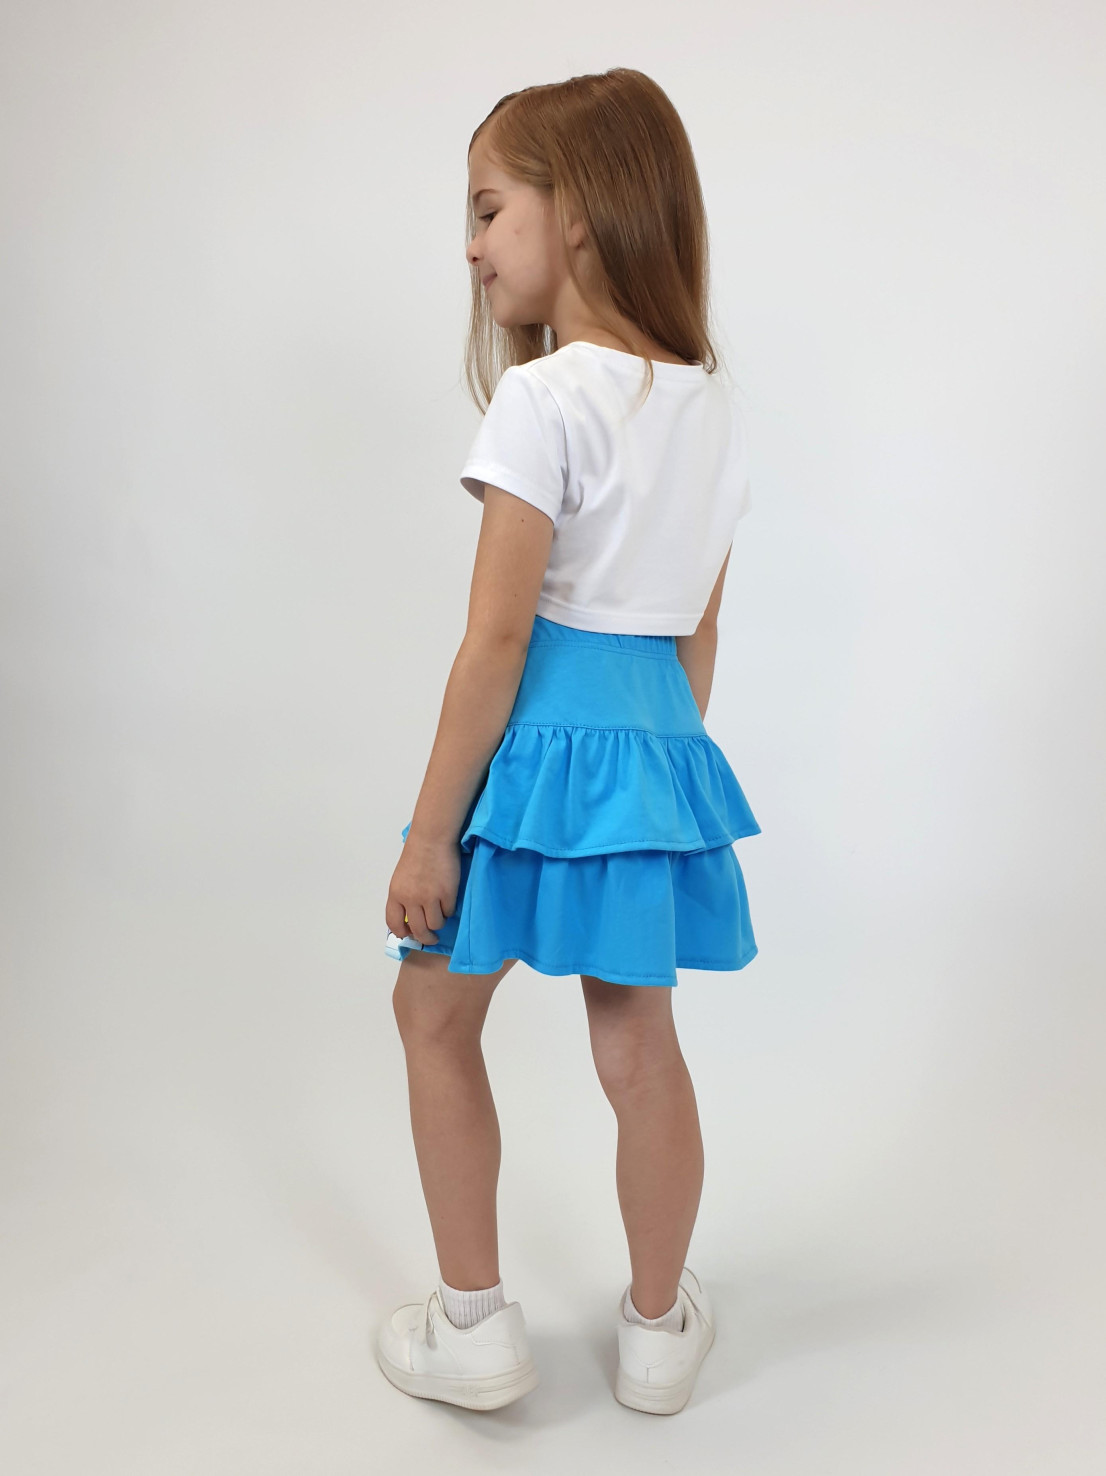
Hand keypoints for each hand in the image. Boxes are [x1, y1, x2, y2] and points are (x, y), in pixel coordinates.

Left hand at [385, 831, 459, 945]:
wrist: (432, 839)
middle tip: (432, 938)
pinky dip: (449, 910)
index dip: (402, 933)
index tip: (409, 935)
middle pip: (418, 930)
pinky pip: (449, 912)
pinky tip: (448, 900)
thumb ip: (403, 898)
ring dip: (439, 923)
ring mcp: (429, 897)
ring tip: (441, 915)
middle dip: (426, 938)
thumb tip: (410, 918)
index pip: (393, 923)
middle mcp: (411, 899)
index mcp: (396, 894)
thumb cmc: (416, 855)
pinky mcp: (447, 894)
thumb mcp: (401, 879)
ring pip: (435, 925)